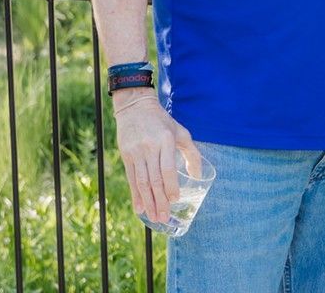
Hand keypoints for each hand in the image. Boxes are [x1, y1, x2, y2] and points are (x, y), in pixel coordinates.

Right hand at [113, 89, 202, 222]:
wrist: (135, 106)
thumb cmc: (162, 121)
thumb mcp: (181, 132)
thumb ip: (192, 153)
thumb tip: (198, 176)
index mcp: (166, 140)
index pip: (167, 168)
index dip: (170, 186)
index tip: (175, 200)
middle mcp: (150, 147)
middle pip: (154, 179)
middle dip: (159, 201)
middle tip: (165, 218)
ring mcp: (136, 152)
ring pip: (142, 182)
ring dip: (148, 202)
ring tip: (154, 218)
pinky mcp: (126, 155)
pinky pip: (131, 179)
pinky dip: (135, 195)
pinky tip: (139, 208)